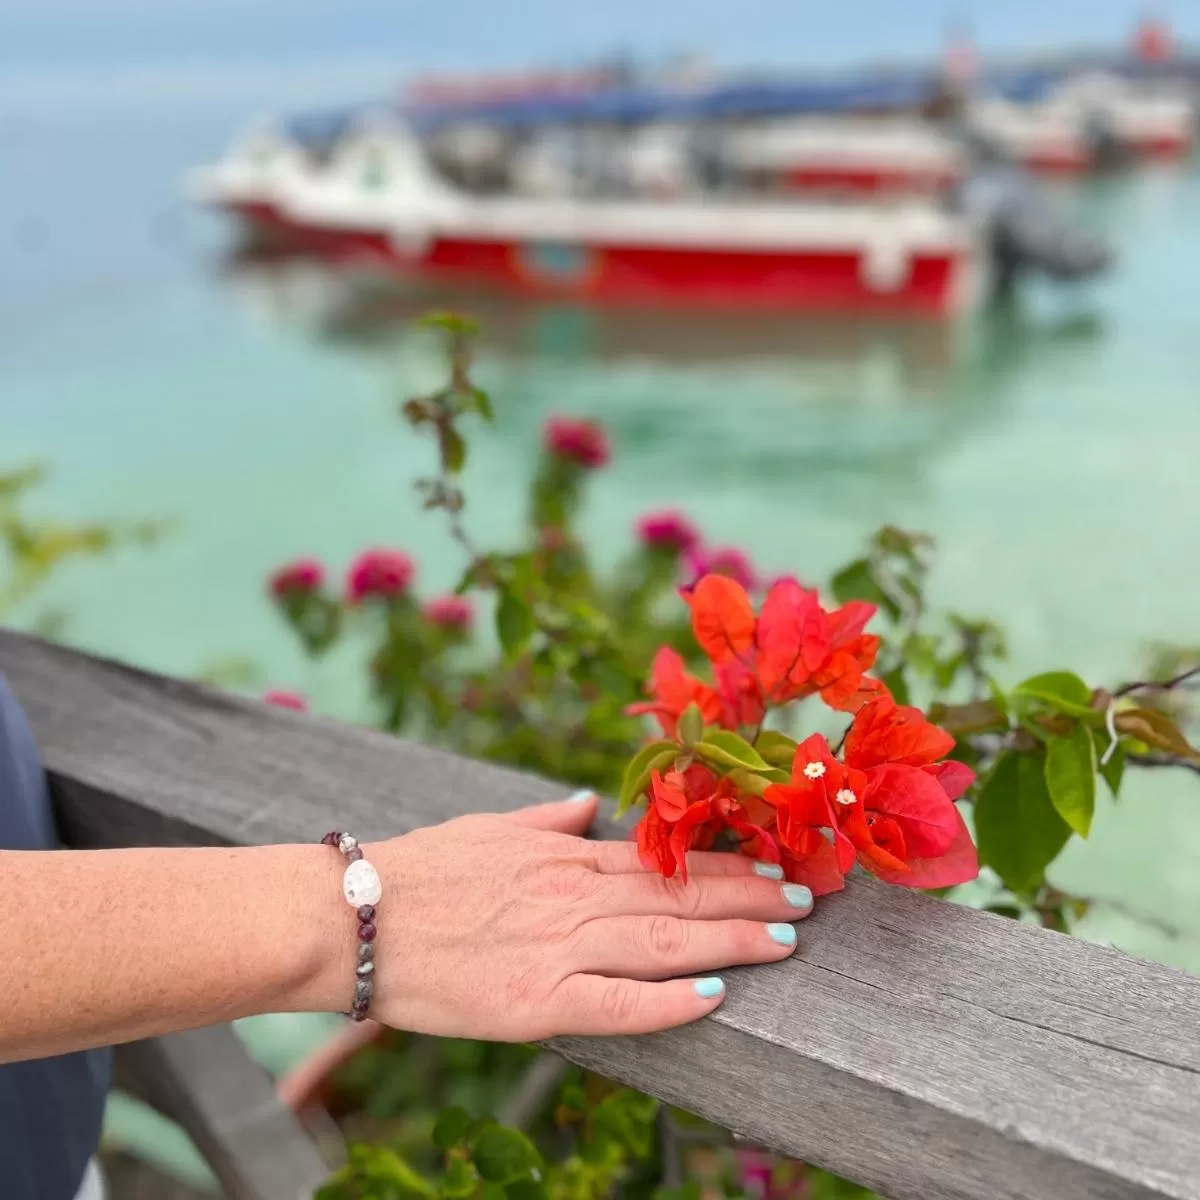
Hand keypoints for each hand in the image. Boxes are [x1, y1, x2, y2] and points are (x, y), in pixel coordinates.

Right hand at [344, 792, 813, 1039]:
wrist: (350, 917)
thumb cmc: (418, 868)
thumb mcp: (489, 827)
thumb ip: (546, 820)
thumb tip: (588, 804)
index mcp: (562, 857)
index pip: (662, 859)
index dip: (724, 863)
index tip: (771, 863)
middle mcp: (570, 898)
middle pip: (677, 897)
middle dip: (747, 898)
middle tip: (804, 902)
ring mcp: (555, 948)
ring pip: (660, 942)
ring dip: (729, 940)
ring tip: (784, 941)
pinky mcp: (532, 1002)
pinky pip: (614, 1005)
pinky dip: (667, 1003)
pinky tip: (713, 998)